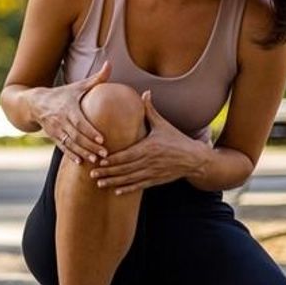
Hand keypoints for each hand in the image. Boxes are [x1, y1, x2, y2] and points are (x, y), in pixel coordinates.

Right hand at [33, 60, 111, 164]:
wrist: (35, 102)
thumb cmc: (62, 94)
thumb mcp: (77, 86)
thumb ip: (96, 78)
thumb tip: (110, 64)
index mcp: (68, 107)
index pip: (80, 122)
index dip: (90, 131)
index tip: (102, 139)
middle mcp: (60, 120)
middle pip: (76, 136)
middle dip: (90, 146)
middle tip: (104, 155)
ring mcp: (55, 129)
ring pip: (70, 144)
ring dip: (82, 153)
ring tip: (95, 161)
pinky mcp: (53, 136)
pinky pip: (62, 147)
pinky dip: (70, 155)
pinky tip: (80, 163)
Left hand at [90, 90, 208, 193]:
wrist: (194, 158)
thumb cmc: (176, 139)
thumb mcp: (163, 125)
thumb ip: (151, 110)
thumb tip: (145, 93)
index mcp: (149, 147)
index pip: (127, 155)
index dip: (112, 159)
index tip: (99, 160)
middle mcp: (149, 161)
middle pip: (125, 169)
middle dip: (107, 172)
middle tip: (92, 174)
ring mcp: (152, 172)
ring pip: (129, 179)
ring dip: (113, 182)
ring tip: (99, 184)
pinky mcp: (156, 180)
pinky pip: (139, 186)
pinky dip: (128, 189)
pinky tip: (116, 192)